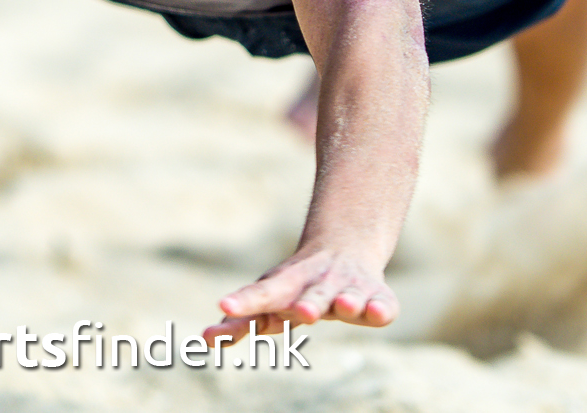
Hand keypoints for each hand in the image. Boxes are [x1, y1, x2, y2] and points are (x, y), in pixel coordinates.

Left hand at [204, 245, 398, 340]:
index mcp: (286, 288)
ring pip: (347, 298)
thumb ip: (241, 322)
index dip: (245, 304)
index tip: (224, 307)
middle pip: (311, 296)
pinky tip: (376, 312)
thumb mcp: (269, 300)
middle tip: (302, 313)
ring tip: (345, 307)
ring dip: (346, 303)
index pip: (262, 296)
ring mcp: (348, 290)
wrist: (345, 248)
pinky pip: (382, 305)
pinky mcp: (377, 297)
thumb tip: (205, 338)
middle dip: (309, 304)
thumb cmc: (297, 285)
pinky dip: (379, 309)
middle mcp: (316, 286)